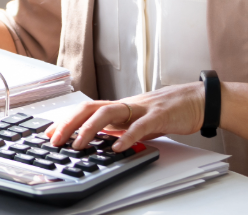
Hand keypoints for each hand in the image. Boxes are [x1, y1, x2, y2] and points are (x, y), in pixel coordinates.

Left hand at [46, 82, 206, 151]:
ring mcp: (142, 108)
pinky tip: (116, 147)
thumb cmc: (169, 110)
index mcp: (120, 106)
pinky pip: (140, 125)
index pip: (86, 109)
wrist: (198, 100)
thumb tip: (99, 137)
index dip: (66, 120)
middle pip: (90, 108)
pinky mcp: (159, 115)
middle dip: (69, 123)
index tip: (49, 132)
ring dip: (90, 129)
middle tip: (55, 140)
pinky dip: (126, 136)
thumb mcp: (138, 120)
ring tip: (78, 144)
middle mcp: (127, 104)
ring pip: (109, 113)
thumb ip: (119, 126)